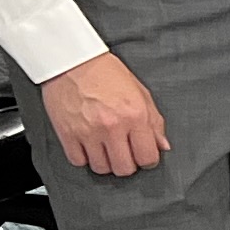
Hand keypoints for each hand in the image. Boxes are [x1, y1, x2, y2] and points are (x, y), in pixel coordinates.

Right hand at [40, 51, 167, 175]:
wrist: (72, 61)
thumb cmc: (107, 73)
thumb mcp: (140, 93)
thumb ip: (154, 122)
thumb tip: (162, 146)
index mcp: (135, 116)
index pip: (147, 157)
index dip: (148, 160)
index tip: (144, 156)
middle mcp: (112, 127)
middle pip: (124, 168)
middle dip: (128, 164)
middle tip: (126, 153)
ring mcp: (88, 132)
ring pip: (101, 168)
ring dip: (106, 162)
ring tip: (107, 149)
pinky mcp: (67, 134)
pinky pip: (78, 161)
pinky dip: (85, 158)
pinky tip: (89, 147)